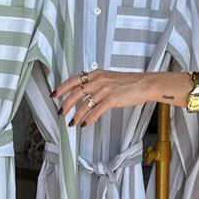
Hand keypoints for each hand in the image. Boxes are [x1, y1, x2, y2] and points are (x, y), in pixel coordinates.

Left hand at [52, 70, 191, 126]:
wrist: (145, 84)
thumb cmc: (128, 82)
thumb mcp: (109, 78)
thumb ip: (96, 83)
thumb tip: (84, 93)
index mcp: (96, 74)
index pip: (73, 79)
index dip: (62, 88)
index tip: (54, 95)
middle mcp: (98, 80)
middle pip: (75, 92)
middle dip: (66, 104)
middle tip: (61, 112)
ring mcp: (105, 89)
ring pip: (84, 104)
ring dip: (76, 115)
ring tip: (72, 123)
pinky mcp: (112, 99)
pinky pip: (96, 111)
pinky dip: (89, 119)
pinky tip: (85, 124)